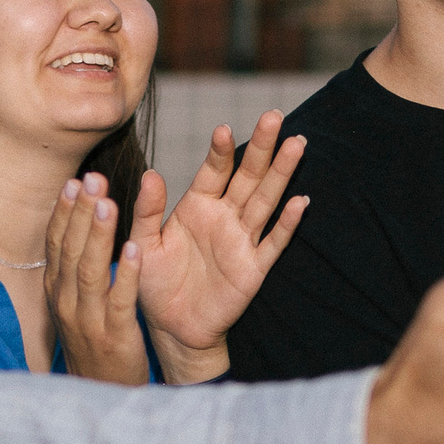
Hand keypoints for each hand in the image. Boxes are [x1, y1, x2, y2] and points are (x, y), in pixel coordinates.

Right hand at [44, 176, 147, 384]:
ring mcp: (87, 319)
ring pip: (89, 271)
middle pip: (70, 250)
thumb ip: (74, 271)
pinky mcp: (114, 335)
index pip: (56, 245)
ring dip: (98, 235)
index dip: (64, 213)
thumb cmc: (93, 345)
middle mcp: (66, 302)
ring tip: (108, 203)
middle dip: (81, 213)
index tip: (74, 182)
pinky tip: (133, 249)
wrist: (99, 396)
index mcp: (57, 292)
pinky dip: (124, 273)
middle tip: (92, 179)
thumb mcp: (75, 306)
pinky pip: (119, 299)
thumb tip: (78, 230)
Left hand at [127, 113, 309, 383]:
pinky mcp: (253, 268)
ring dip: (281, 174)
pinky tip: (300, 201)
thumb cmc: (154, 282)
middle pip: (248, 176)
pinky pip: (274, 242)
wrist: (171, 327)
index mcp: (197, 206)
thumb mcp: (143, 243)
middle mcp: (224, 217)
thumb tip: (150, 174)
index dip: (220, 151)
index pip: (213, 171)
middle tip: (275, 116)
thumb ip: (147, 211)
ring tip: (297, 144)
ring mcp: (242, 240)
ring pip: (266, 200)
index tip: (224, 129)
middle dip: (262, 147)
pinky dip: (287, 223)